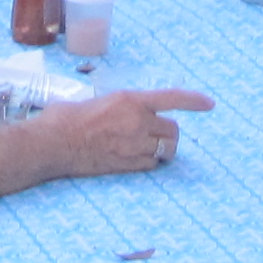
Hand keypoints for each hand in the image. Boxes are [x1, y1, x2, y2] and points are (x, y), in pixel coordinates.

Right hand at [47, 87, 213, 174]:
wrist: (53, 143)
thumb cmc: (66, 118)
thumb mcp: (96, 101)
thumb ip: (117, 106)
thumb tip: (117, 110)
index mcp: (130, 100)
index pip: (171, 98)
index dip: (193, 101)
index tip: (209, 104)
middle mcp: (137, 121)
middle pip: (173, 131)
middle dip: (167, 134)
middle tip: (155, 137)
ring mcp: (134, 144)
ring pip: (166, 149)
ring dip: (162, 150)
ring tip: (148, 149)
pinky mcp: (128, 164)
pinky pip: (153, 165)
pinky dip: (150, 163)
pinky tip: (135, 160)